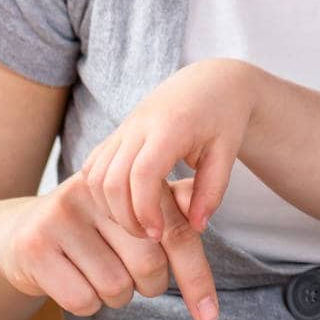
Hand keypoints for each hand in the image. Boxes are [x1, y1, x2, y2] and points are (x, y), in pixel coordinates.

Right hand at [0, 175, 218, 319]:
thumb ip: (174, 207)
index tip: (210, 315)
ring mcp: (60, 216)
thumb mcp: (132, 211)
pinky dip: (87, 303)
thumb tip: (203, 213)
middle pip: (148, 263)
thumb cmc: (93, 227)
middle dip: (150, 285)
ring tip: (99, 274)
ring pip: (116, 287)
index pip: (175, 231)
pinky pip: (83, 300)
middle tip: (137, 279)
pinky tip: (74, 281)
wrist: (17, 233)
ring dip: (116, 295)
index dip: (196, 276)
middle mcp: (94, 190)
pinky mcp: (35, 246)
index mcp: (127, 179)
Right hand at [80, 58, 253, 242]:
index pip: (142, 174)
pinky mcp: (115, 134)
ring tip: (138, 224)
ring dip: (109, 207)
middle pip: (111, 179)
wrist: (209, 83)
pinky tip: (124, 206)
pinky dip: (100, 192)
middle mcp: (138, 126)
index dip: (145, 209)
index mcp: (169, 127)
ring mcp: (123, 129)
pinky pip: (93, 166)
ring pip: (94, 175)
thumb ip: (212, 190)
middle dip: (124, 216)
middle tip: (149, 237)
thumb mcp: (226, 153)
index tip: (158, 234)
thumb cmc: (223, 118)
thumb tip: (196, 227)